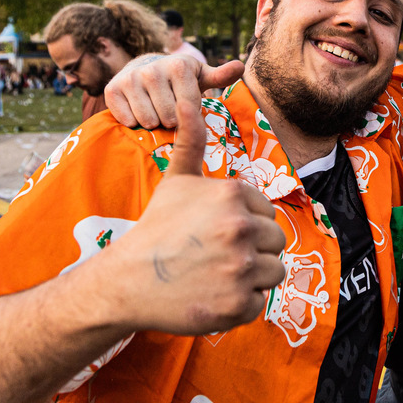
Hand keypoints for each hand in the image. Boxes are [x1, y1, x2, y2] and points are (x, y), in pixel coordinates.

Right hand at [103, 100, 285, 334]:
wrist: (126, 280)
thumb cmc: (156, 228)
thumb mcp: (176, 181)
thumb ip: (192, 142)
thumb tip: (189, 99)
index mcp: (233, 195)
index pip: (267, 214)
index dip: (245, 225)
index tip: (215, 234)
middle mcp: (242, 228)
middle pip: (275, 242)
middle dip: (252, 250)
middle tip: (217, 257)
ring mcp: (241, 268)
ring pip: (274, 272)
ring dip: (251, 277)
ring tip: (217, 275)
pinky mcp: (238, 304)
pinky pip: (259, 302)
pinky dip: (239, 304)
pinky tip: (213, 295)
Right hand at [104, 54, 244, 128]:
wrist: (144, 69)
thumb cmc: (179, 79)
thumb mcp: (201, 77)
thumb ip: (220, 76)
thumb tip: (240, 66)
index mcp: (179, 65)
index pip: (190, 108)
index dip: (190, 115)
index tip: (186, 109)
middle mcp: (152, 69)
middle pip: (169, 117)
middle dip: (172, 121)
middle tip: (169, 112)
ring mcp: (130, 78)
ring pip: (148, 121)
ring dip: (154, 124)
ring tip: (156, 112)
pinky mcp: (112, 89)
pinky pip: (127, 120)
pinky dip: (134, 122)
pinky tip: (138, 112)